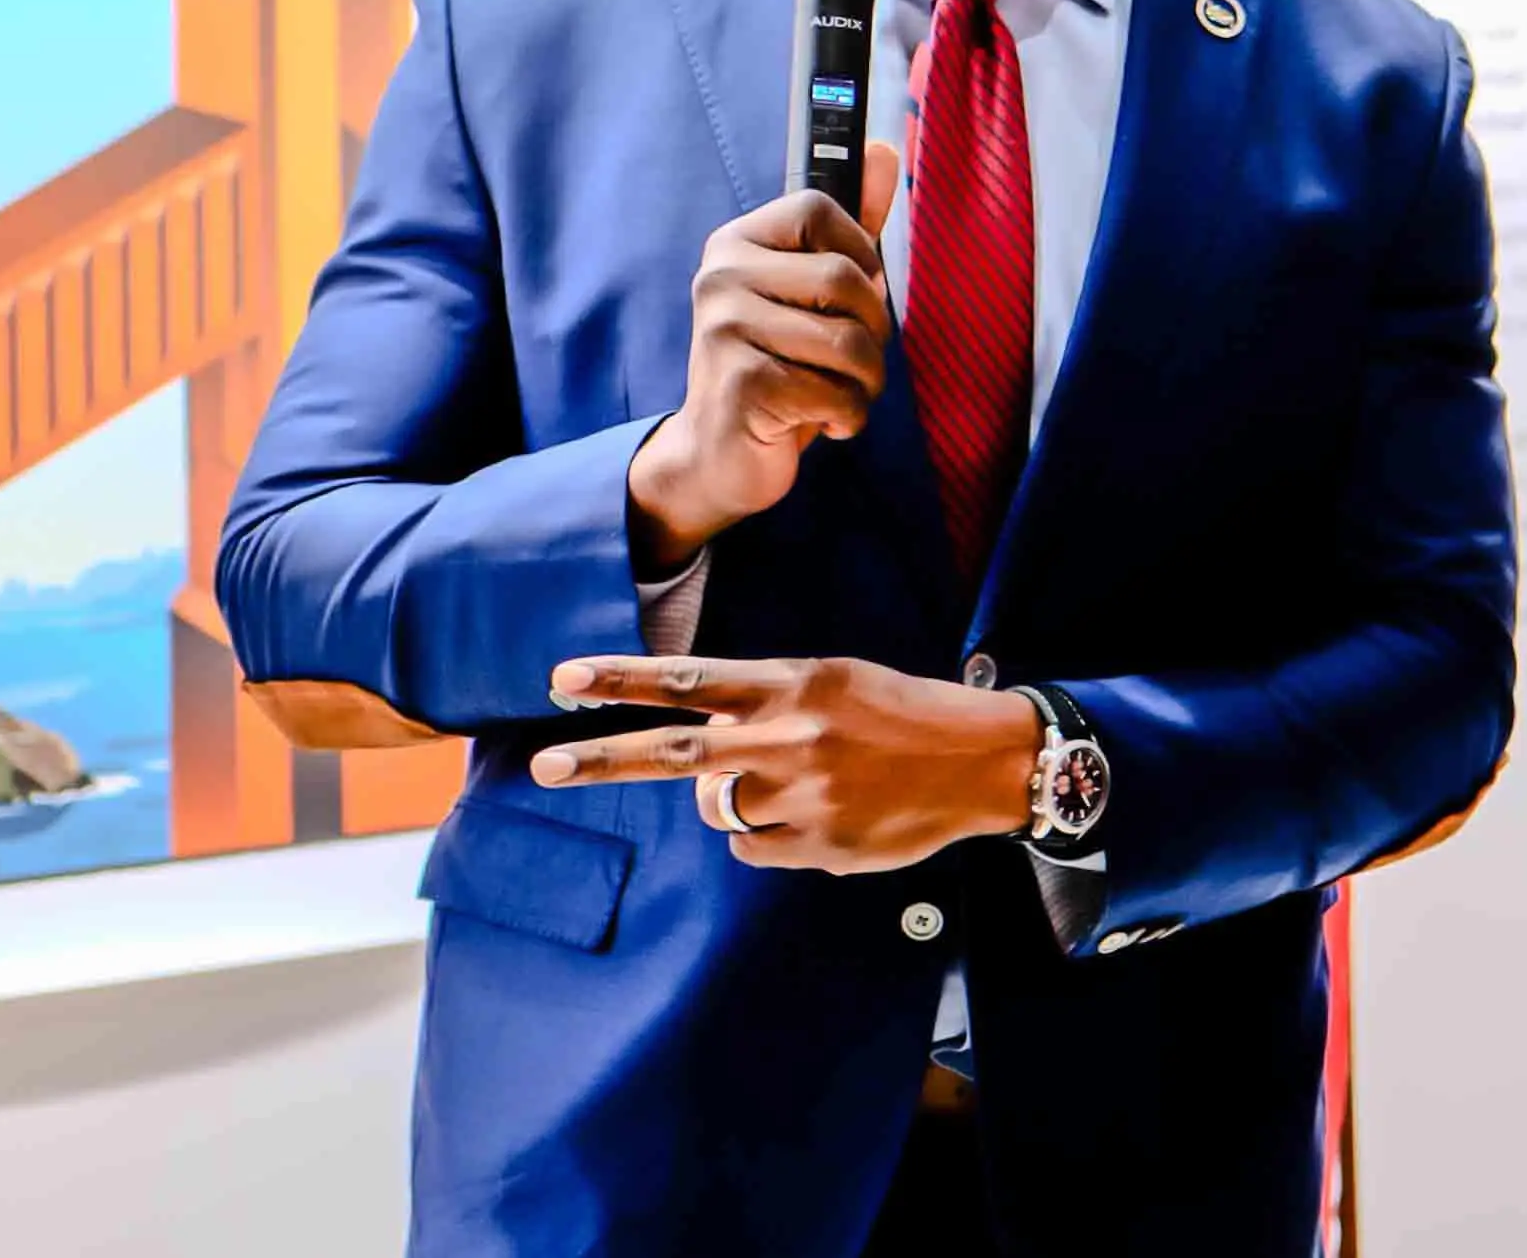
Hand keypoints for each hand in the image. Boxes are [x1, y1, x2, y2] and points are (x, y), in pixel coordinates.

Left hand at [532, 654, 1041, 874]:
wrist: (982, 762)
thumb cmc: (900, 714)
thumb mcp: (831, 684)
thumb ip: (763, 710)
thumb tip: (702, 769)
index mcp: (791, 684)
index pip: (688, 678)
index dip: (621, 679)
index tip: (563, 677)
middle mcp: (788, 738)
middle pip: (675, 754)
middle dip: (601, 760)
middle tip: (544, 768)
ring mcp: (802, 796)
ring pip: (717, 810)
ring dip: (729, 802)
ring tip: (790, 785)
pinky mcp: (819, 847)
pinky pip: (755, 850)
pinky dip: (771, 838)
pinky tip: (821, 817)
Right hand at [626, 143, 900, 570]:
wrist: (718, 455)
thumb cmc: (776, 365)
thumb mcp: (810, 293)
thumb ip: (849, 227)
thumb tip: (885, 150)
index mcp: (735, 243)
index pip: (818, 208)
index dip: (860, 254)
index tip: (856, 294)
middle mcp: (719, 277)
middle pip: (845, 279)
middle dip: (875, 332)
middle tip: (857, 362)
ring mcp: (724, 329)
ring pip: (849, 342)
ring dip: (866, 382)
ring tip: (843, 395)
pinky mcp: (741, 385)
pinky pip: (836, 393)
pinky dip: (848, 417)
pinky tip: (822, 424)